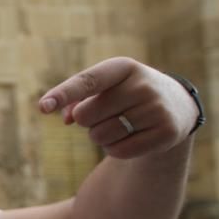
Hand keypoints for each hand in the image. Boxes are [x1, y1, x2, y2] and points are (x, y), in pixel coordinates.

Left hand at [39, 57, 199, 158]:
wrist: (176, 105)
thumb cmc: (125, 94)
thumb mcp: (104, 87)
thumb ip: (77, 98)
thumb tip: (66, 118)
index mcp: (123, 67)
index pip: (87, 81)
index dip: (63, 94)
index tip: (43, 107)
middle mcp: (142, 85)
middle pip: (85, 116)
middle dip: (87, 120)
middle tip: (107, 113)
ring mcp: (156, 109)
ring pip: (99, 136)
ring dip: (100, 136)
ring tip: (121, 124)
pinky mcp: (165, 133)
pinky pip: (118, 151)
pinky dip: (115, 149)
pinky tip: (131, 137)